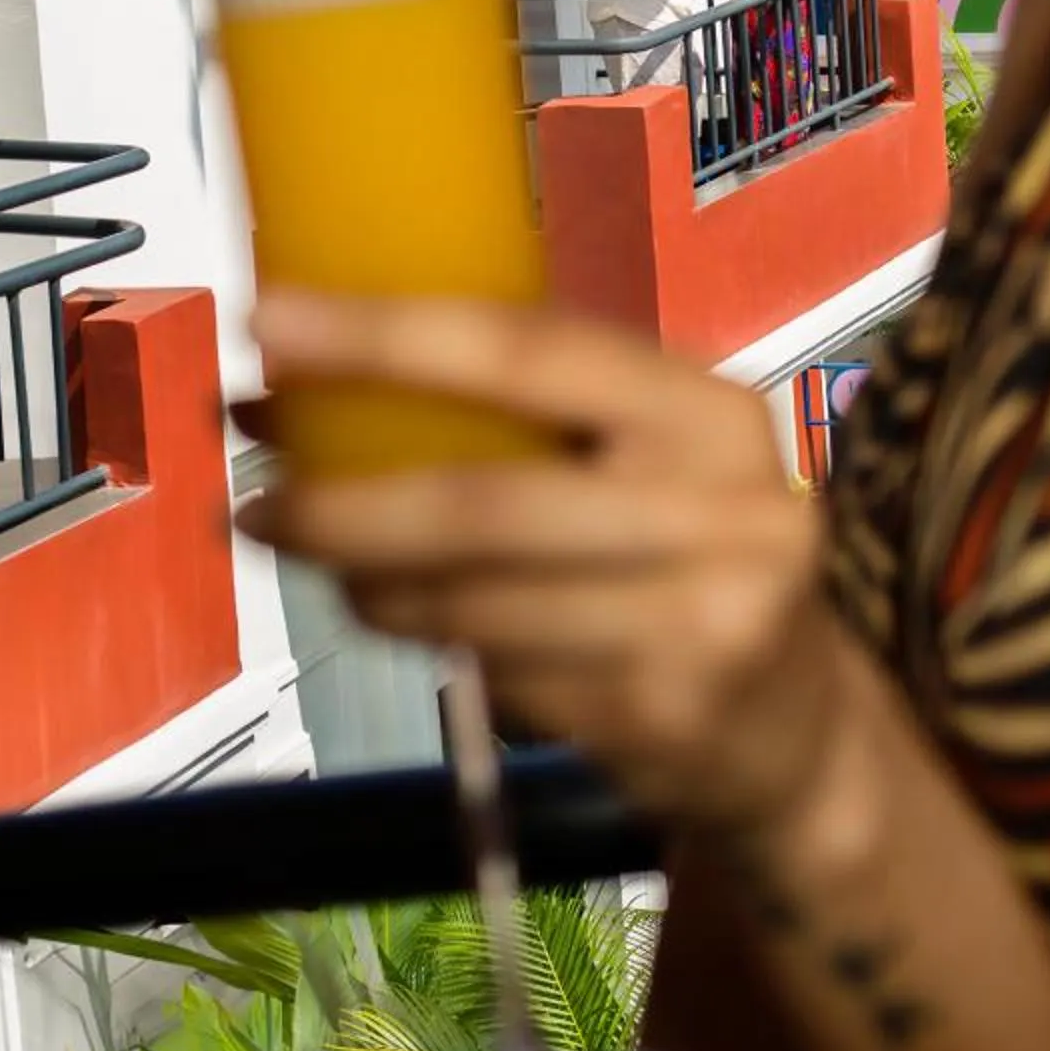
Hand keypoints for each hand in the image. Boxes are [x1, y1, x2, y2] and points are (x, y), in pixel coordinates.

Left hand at [237, 291, 849, 833]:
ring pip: (476, 603)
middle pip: (486, 502)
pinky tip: (394, 615)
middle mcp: (719, 508)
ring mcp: (697, 622)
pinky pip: (500, 676)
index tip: (270, 319)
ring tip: (312, 559)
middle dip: (345, 504)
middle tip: (249, 502)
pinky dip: (426, 640)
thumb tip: (303, 374)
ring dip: (367, 581)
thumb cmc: (693, 555)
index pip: (531, 350)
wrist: (800, 731)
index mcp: (707, 410)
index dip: (388, 334)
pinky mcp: (660, 718)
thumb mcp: (650, 461)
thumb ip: (526, 418)